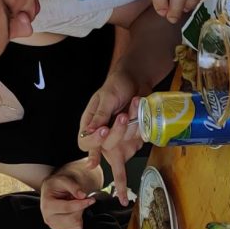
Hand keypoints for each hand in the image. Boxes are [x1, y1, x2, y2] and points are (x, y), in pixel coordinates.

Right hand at [40, 155, 102, 228]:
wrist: (51, 190)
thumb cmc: (55, 185)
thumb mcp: (63, 180)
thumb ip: (74, 186)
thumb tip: (82, 195)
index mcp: (47, 205)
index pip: (68, 208)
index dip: (82, 204)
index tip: (91, 199)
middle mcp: (48, 217)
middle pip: (73, 219)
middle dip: (80, 209)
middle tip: (80, 200)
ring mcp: (53, 225)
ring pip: (76, 225)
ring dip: (79, 214)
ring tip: (74, 205)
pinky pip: (76, 228)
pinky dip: (78, 220)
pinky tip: (73, 212)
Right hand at [79, 74, 141, 204]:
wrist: (136, 79)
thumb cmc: (116, 86)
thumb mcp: (105, 97)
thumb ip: (98, 116)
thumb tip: (89, 133)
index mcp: (89, 126)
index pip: (87, 145)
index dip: (96, 144)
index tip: (103, 133)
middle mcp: (102, 137)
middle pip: (110, 149)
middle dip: (121, 131)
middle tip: (123, 113)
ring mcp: (118, 140)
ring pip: (127, 148)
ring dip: (134, 128)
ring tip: (134, 103)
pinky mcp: (132, 140)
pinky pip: (139, 143)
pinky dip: (142, 129)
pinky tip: (140, 112)